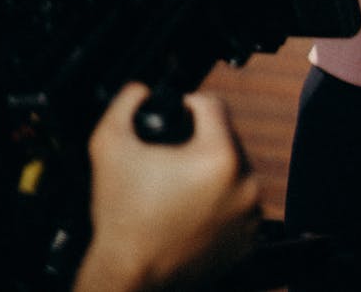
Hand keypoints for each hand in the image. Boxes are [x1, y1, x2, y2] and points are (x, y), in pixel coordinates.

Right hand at [73, 82, 261, 291]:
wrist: (128, 278)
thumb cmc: (121, 215)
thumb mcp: (109, 144)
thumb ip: (126, 101)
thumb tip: (141, 88)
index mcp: (219, 156)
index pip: (213, 105)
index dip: (188, 105)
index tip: (173, 120)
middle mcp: (245, 183)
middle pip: (226, 137)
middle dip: (201, 141)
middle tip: (172, 160)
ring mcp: (250, 213)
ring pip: (234, 169)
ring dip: (213, 170)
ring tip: (180, 185)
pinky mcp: (249, 238)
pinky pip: (238, 201)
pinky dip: (221, 200)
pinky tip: (192, 208)